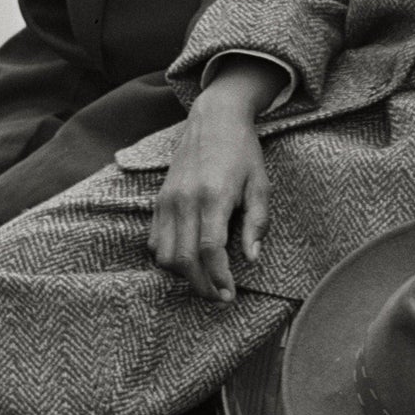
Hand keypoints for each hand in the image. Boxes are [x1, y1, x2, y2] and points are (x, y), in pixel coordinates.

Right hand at [149, 60, 282, 300]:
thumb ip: (257, 222)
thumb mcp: (261, 183)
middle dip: (201, 286)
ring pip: (163, 256)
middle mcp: (185, 200)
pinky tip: (188, 260)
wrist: (214, 118)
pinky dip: (167, 259)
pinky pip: (154, 242)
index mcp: (214, 195)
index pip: (209, 250)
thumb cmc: (243, 151)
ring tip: (206, 279)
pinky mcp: (158, 201)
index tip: (230, 294)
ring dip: (182, 276)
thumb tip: (251, 258)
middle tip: (220, 296)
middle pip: (183, 259)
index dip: (218, 278)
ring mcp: (167, 200)